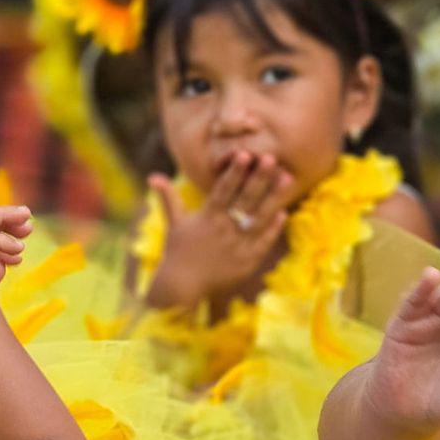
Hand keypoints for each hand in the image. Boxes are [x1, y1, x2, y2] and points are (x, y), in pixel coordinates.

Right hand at [145, 151, 292, 308]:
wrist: (182, 286)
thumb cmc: (178, 252)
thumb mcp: (174, 222)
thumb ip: (168, 197)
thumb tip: (152, 176)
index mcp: (208, 217)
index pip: (223, 190)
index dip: (234, 172)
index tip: (244, 153)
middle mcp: (224, 229)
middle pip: (245, 200)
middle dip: (259, 178)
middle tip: (271, 158)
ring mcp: (237, 245)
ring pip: (259, 218)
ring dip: (274, 197)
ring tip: (287, 177)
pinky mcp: (247, 261)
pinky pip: (264, 242)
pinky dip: (274, 228)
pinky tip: (284, 212)